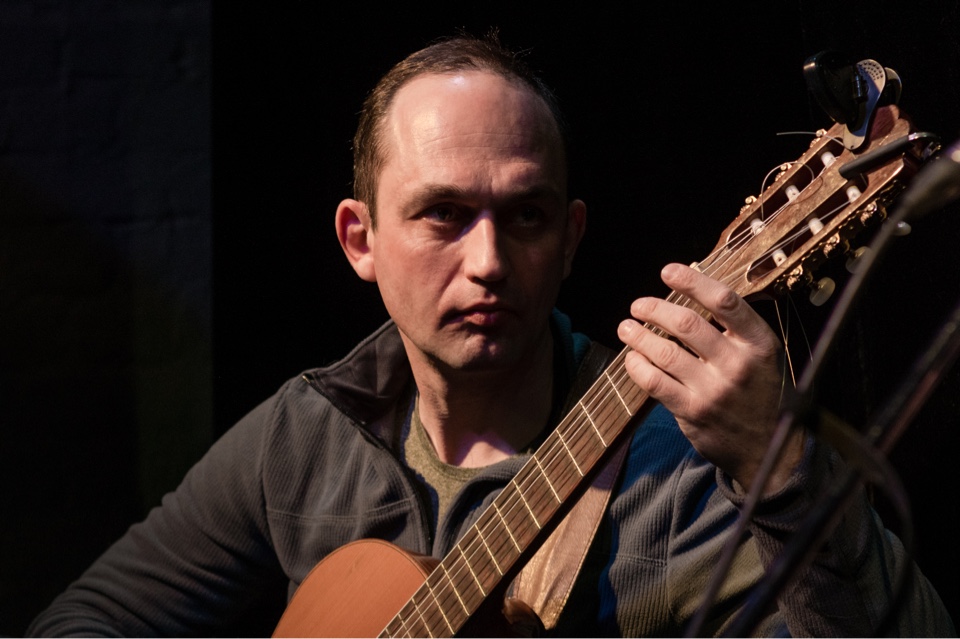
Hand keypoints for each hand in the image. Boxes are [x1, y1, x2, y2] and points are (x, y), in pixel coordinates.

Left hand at [617, 263, 803, 494]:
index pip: (724, 302)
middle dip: (655, 308)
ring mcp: (714, 390)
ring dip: (638, 335)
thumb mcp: (760, 354)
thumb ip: (732, 325)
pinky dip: (637, 365)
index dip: (692, 282)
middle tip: (638, 305)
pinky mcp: (692, 412)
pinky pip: (654, 381)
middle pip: (687, 324)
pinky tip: (632, 358)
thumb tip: (693, 280)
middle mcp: (738, 365)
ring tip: (626, 327)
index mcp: (759, 343)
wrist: (766, 447)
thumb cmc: (757, 391)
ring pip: (664, 351)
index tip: (668, 271)